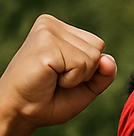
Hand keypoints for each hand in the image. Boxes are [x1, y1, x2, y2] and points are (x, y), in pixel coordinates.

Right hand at [0, 14, 115, 131]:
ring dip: (77, 77)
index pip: (98, 45)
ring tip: (53, 77)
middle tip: (57, 78)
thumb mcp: (86, 87)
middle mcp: (51, 24)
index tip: (63, 75)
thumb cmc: (49, 99)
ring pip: (92, 57)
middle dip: (85, 72)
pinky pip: (81, 65)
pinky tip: (50, 77)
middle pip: (98, 48)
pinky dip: (70, 79)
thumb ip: (104, 73)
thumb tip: (109, 59)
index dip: (89, 69)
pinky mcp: (46, 44)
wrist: (21, 111)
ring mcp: (48, 31)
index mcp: (59, 29)